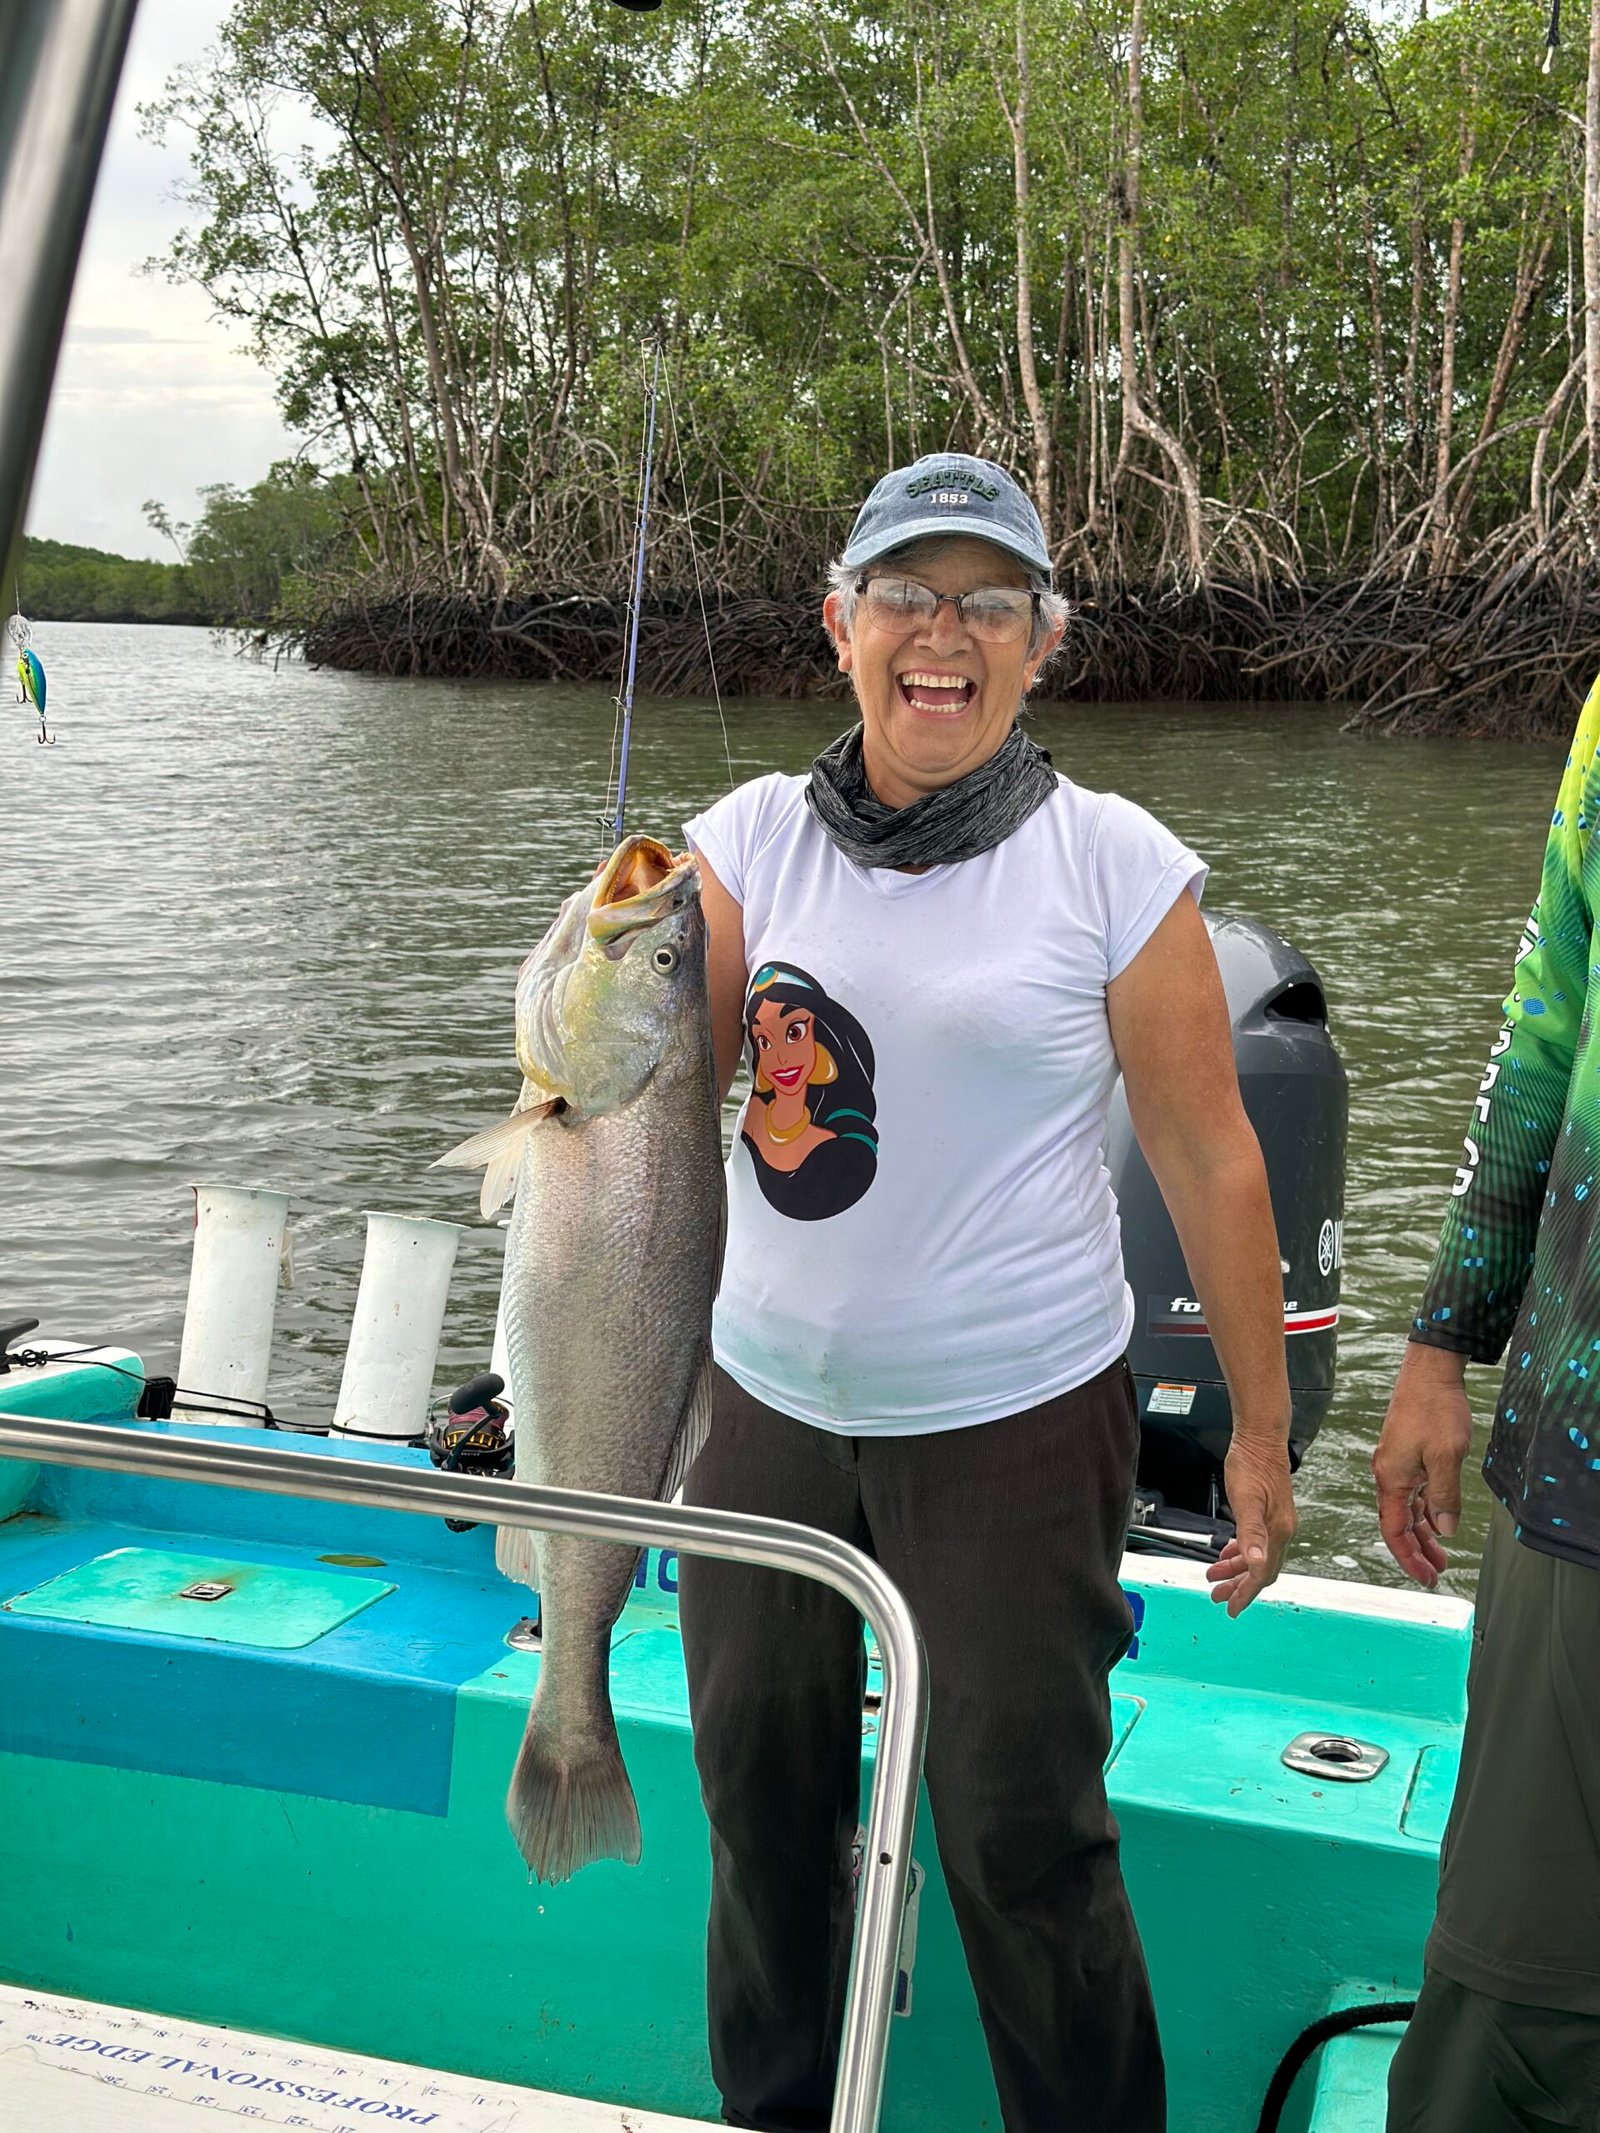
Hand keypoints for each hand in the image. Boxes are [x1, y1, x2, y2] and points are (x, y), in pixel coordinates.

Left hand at [1208, 1432, 1295, 1615]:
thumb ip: (1250, 1533)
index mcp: (1277, 1532)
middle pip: (1261, 1570)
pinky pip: (1257, 1541)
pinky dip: (1242, 1551)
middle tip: (1217, 1596)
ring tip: (1214, 1576)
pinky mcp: (1270, 1512)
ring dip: (1237, 1569)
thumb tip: (1257, 1565)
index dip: (1246, 1594)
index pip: (1262, 1574)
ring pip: (1258, 1556)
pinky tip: (1227, 1551)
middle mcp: (1281, 1530)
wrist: (1260, 1437)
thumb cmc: (1252, 1465)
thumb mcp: (1246, 1500)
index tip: (1231, 1609)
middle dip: (1239, 1586)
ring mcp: (1277, 1521)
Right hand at [1372, 1343, 1472, 1587]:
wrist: (1430, 1371)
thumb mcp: (1446, 1456)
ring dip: (1423, 1532)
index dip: (1409, 1557)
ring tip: (1441, 1553)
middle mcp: (1389, 1474)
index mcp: (1391, 1477)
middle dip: (1417, 1550)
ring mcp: (1398, 1464)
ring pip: (1407, 1508)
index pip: (1393, 1530)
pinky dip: (1425, 1510)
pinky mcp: (1408, 1454)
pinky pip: (1414, 1492)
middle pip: (1398, 1523)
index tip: (1426, 1577)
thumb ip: (1444, 1496)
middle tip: (1437, 1571)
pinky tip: (1439, 1520)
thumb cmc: (1435, 1408)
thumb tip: (1445, 1530)